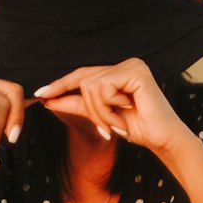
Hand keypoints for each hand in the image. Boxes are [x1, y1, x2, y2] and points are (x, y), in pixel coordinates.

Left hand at [34, 59, 184, 154]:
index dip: (60, 85)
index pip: (82, 75)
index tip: (40, 95)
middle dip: (90, 110)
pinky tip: (127, 113)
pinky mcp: (135, 72)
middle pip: (84, 82)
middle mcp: (125, 63)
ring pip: (91, 87)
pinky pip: (104, 88)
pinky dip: (109, 108)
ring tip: (118, 125)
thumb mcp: (102, 116)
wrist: (162, 139)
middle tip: (105, 131)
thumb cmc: (137, 127)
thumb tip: (49, 100)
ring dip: (101, 113)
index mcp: (117, 71)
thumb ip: (78, 105)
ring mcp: (131, 65)